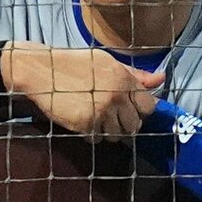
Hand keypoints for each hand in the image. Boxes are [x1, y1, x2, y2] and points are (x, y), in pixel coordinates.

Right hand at [0, 41, 161, 142]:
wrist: (41, 70)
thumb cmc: (74, 64)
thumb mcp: (106, 62)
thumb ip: (135, 74)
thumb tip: (161, 79)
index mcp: (123, 78)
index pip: (148, 106)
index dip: (138, 109)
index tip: (126, 108)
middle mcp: (115, 95)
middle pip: (134, 125)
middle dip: (123, 123)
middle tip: (108, 115)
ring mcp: (101, 111)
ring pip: (117, 136)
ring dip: (107, 131)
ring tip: (94, 118)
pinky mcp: (85, 123)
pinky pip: (97, 139)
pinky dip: (90, 134)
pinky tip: (81, 120)